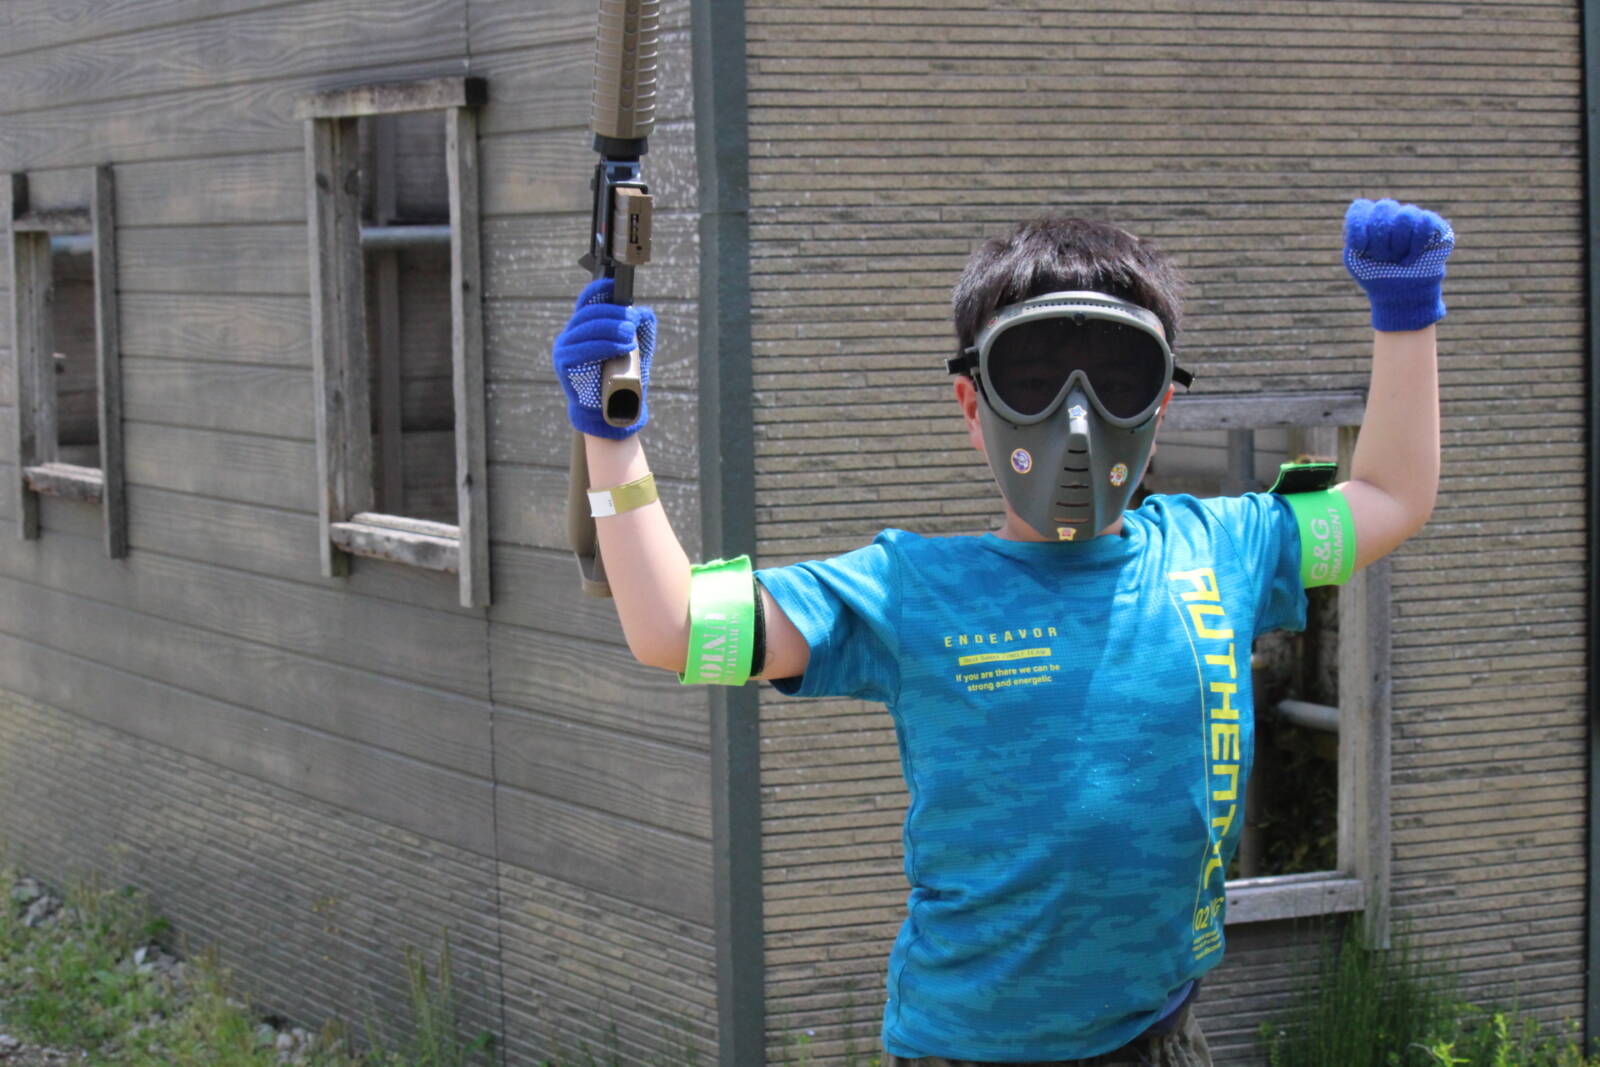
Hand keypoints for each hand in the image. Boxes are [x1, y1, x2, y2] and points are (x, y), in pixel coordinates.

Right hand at [552, 277, 655, 438]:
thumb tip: (643, 312)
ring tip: (631, 336)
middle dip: (614, 313)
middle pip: (590, 313)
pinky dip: (605, 345)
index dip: (599, 289)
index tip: (615, 285)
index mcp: (585, 326)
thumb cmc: (622, 375)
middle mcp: (571, 334)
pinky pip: (584, 349)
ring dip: (612, 328)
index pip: (588, 301)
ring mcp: (565, 348)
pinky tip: (622, 346)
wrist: (610, 408)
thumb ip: (639, 328)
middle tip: (632, 321)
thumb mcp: (635, 348)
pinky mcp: (564, 364)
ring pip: (587, 328)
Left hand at [1343, 198, 1454, 331]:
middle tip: (1383, 257)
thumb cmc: (1375, 275)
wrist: (1400, 296)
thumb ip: (1353, 233)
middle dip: (1380, 238)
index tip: (1360, 248)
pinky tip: (1412, 258)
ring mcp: (1414, 219)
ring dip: (1398, 244)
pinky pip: (1425, 223)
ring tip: (1399, 259)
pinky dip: (1415, 246)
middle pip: (1384, 207)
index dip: (1359, 227)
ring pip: (1405, 215)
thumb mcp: (1354, 257)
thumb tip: (1367, 212)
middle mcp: (1392, 214)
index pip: (1361, 207)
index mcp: (1370, 219)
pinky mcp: (1436, 227)